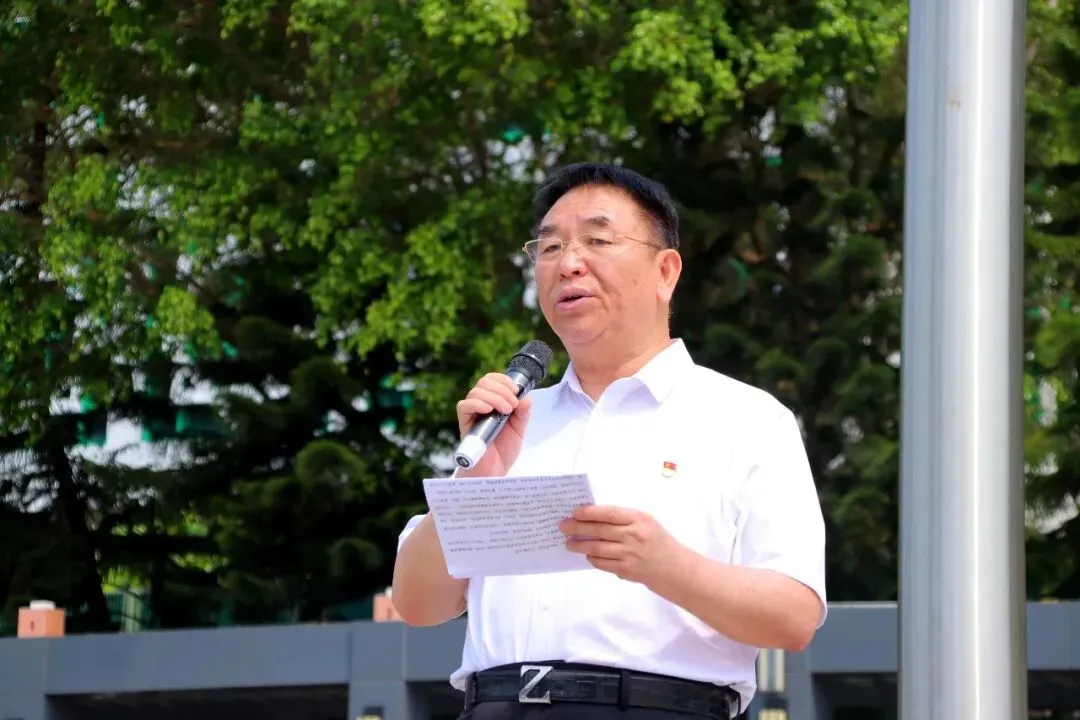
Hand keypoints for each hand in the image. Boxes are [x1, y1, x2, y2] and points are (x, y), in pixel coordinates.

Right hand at [454, 372, 531, 476]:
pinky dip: (477, 404)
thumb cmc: (503, 451)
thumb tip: (526, 397)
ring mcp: (472, 415)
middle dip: (502, 389)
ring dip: (494, 397)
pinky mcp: (465, 425)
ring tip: (506, 411)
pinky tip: (488, 410)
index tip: (516, 391)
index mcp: (493, 403)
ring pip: (475, 392)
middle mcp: (480, 406)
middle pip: (484, 382)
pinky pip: (464, 406)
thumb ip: (522, 414)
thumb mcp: (519, 430)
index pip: (492, 380)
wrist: (494, 472)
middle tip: (513, 405)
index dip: (504, 380)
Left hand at [560, 505, 684, 586]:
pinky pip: (602, 563)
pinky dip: (591, 558)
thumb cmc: (658, 541)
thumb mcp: (646, 523)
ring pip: (597, 547)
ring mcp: (629, 554)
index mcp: (639, 519)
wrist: (675, 568)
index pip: (609, 513)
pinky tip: (586, 554)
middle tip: (563, 526)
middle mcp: (634, 535)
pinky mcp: (626, 570)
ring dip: (579, 545)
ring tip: (568, 543)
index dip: (590, 512)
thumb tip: (593, 516)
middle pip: (599, 530)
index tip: (575, 512)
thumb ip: (623, 519)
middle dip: (577, 527)